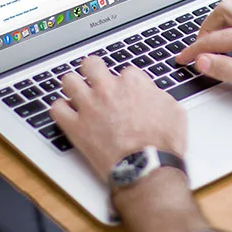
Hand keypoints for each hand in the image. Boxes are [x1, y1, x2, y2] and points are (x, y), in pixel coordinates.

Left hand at [50, 57, 186, 182]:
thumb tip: (153, 95)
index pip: (124, 71)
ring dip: (73, 85)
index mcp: (132, 83)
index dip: (125, 82)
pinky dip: (60, 109)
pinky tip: (66, 113)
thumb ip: (159, 96)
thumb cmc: (162, 143)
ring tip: (76, 91)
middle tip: (95, 78)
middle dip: (93, 69)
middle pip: (91, 64)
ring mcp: (89, 106)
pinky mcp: (75, 127)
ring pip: (69, 81)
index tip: (125, 91)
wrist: (147, 167)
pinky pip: (56, 109)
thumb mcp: (174, 111)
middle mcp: (108, 89)